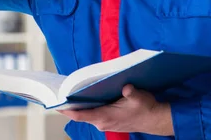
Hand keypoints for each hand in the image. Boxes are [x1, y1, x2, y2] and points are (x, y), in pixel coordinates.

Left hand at [59, 85, 173, 135]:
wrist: (155, 119)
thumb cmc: (146, 108)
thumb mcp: (139, 97)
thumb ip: (131, 93)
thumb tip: (126, 87)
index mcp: (106, 117)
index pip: (80, 115)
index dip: (66, 110)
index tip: (55, 104)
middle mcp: (102, 122)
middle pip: (80, 114)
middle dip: (69, 105)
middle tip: (58, 91)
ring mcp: (104, 123)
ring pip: (86, 114)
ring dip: (77, 105)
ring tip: (67, 92)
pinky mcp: (108, 120)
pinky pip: (92, 113)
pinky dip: (86, 106)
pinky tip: (83, 96)